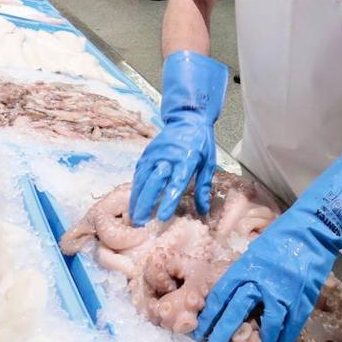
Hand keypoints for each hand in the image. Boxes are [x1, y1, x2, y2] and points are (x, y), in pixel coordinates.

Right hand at [129, 51, 229, 223]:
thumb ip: (203, 186)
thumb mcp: (209, 162)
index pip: (176, 182)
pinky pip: (138, 174)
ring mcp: (154, 154)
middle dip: (146, 204)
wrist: (187, 118)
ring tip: (133, 218)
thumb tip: (203, 211)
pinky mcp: (146, 154)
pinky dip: (135, 189)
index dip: (168, 200)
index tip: (162, 217)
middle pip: (154, 182)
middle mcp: (167, 156)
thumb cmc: (201, 142)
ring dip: (136, 199)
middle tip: (141, 224)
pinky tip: (132, 202)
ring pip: (142, 179)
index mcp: (186, 157)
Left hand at [195, 140, 341, 341]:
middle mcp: (260, 281)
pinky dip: (283, 339)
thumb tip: (230, 294)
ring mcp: (283, 292)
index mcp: (245, 267)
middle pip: (235, 314)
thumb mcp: (253, 252)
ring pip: (267, 326)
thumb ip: (243, 273)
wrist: (313, 230)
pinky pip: (291, 325)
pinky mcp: (302, 298)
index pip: (220, 295)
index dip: (209, 316)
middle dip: (221, 337)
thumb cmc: (282, 238)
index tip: (201, 330)